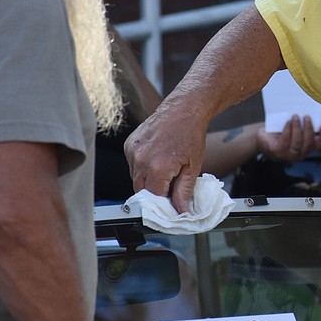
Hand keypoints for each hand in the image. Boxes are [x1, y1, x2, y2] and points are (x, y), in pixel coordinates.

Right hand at [125, 99, 208, 213]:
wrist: (184, 109)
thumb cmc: (191, 135)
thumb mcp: (193, 167)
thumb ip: (184, 192)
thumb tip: (180, 211)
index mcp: (157, 168)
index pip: (154, 199)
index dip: (164, 203)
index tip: (172, 202)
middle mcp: (140, 160)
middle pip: (141, 191)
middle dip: (155, 193)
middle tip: (171, 185)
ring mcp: (132, 152)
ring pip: (135, 178)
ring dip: (148, 180)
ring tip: (165, 168)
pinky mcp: (128, 145)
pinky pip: (132, 165)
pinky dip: (142, 167)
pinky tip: (156, 158)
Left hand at [258, 115, 320, 161]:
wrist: (263, 136)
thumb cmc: (281, 129)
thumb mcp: (295, 127)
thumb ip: (303, 123)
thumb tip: (310, 110)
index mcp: (307, 147)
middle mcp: (300, 154)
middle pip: (309, 143)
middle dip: (308, 129)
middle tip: (306, 117)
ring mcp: (288, 154)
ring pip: (297, 143)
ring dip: (297, 128)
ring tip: (295, 117)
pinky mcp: (277, 151)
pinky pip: (285, 140)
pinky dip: (288, 130)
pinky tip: (287, 122)